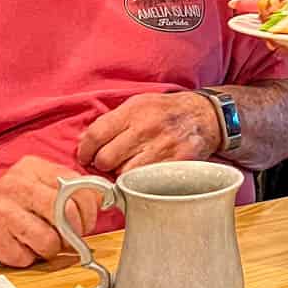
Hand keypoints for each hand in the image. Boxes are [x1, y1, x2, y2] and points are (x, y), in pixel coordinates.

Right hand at [0, 155, 103, 267]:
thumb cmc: (3, 207)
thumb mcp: (32, 187)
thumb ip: (64, 190)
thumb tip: (102, 201)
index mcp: (32, 168)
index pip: (78, 187)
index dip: (90, 211)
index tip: (86, 222)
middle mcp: (16, 184)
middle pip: (66, 214)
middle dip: (72, 234)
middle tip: (66, 239)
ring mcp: (0, 210)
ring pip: (49, 241)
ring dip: (48, 250)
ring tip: (35, 243)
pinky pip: (26, 257)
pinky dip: (25, 259)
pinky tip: (14, 248)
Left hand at [76, 91, 220, 175]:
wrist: (204, 116)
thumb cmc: (165, 111)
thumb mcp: (137, 104)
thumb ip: (111, 121)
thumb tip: (84, 142)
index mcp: (133, 111)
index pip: (96, 135)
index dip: (84, 151)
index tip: (85, 157)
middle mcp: (146, 128)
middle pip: (106, 159)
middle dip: (102, 164)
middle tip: (108, 163)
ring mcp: (162, 148)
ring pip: (124, 175)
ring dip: (121, 174)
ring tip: (128, 166)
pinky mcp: (175, 164)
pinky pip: (146, 182)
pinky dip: (140, 182)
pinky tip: (143, 174)